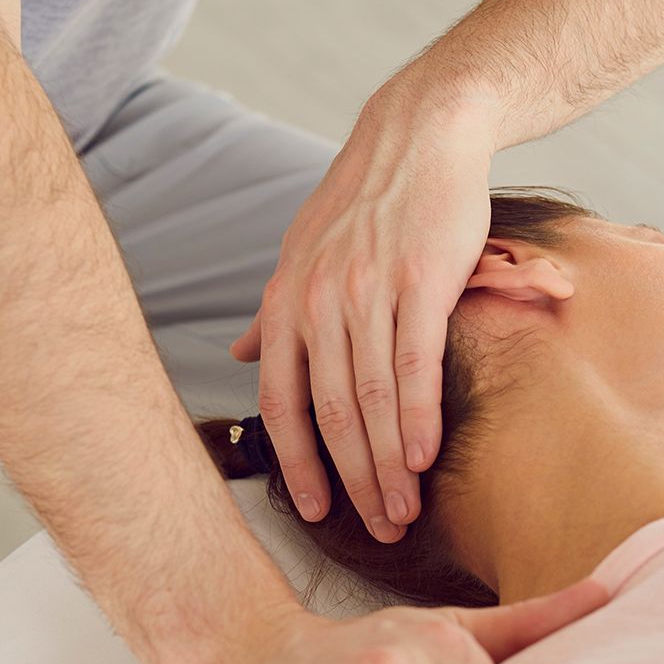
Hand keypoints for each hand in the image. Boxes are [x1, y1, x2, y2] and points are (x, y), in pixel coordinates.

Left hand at [231, 86, 497, 541]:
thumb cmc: (366, 200)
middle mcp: (319, 299)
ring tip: (405, 510)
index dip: (296, 464)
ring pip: (374, 398)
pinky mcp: (421, 280)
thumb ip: (273, 313)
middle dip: (354, 481)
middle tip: (380, 528)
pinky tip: (426, 458)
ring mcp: (367, 290)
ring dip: (390, 465)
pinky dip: (418, 417)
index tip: (314, 512)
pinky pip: (416, 363)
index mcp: (287, 301)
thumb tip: (237, 357)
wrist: (420, 134)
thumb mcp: (301, 251)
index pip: (282, 402)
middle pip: (331, 413)